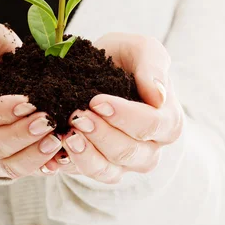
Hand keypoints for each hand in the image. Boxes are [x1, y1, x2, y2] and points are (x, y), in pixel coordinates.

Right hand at [0, 18, 62, 178]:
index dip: (2, 110)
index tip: (30, 101)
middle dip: (21, 134)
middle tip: (49, 122)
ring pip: (2, 164)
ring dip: (31, 155)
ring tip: (57, 140)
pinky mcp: (0, 161)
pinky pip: (15, 172)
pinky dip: (37, 167)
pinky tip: (58, 157)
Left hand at [46, 33, 183, 182]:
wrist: (96, 66)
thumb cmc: (125, 57)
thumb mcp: (141, 49)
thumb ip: (153, 66)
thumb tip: (158, 96)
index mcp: (167, 119)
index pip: (151, 126)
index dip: (125, 116)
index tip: (96, 101)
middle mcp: (150, 147)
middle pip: (130, 152)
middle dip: (101, 135)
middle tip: (77, 115)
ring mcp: (125, 162)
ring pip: (110, 171)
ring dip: (86, 155)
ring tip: (67, 135)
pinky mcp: (101, 167)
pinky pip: (89, 175)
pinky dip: (71, 164)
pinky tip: (57, 150)